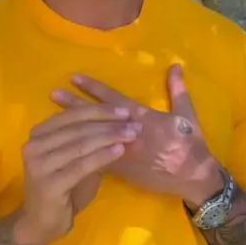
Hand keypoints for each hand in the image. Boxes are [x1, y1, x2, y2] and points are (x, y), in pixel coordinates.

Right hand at [21, 104, 141, 244]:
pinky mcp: (48, 183)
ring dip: (109, 137)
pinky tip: (119, 151)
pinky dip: (102, 156)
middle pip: (77, 127)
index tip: (125, 111)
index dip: (99, 111)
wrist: (42, 223)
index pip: (72, 115)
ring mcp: (39, 164)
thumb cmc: (63, 190)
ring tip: (131, 135)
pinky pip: (81, 165)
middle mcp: (34, 145)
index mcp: (39, 134)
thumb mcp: (76, 161)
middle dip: (108, 124)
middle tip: (134, 124)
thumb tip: (121, 127)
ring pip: (80, 144)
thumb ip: (90, 143)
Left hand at [51, 65, 224, 207]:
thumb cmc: (191, 145)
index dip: (93, 88)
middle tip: (54, 94)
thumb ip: (178, 90)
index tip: (74, 78)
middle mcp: (128, 135)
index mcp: (143, 119)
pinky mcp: (121, 171)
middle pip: (96, 118)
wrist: (192, 178)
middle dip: (74, 106)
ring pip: (92, 139)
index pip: (112, 100)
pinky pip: (97, 160)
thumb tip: (175, 66)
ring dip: (72, 129)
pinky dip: (82, 153)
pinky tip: (65, 149)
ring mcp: (122, 154)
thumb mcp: (187, 115)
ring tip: (52, 121)